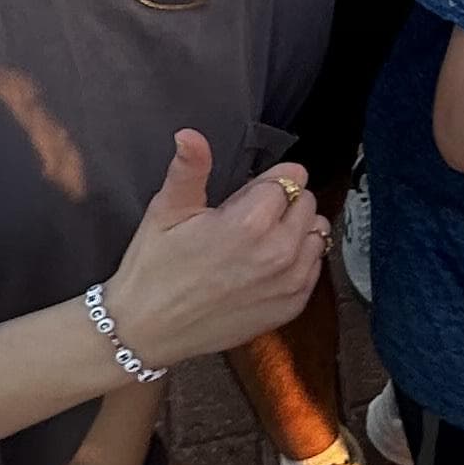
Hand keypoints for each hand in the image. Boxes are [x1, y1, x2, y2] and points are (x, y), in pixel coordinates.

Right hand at [98, 130, 329, 370]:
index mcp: (251, 222)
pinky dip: (299, 261)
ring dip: (296, 231)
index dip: (268, 181)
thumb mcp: (166, 211)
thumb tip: (190, 135)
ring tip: (260, 241)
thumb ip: (189, 169)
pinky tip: (266, 265)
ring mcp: (288, 282)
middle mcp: (279, 252)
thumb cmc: (153, 269)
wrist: (146, 329)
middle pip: (307, 203)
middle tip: (249, 217)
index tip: (249, 192)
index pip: (290, 178)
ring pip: (317, 234)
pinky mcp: (291, 306)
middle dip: (284, 203)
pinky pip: (315, 268)